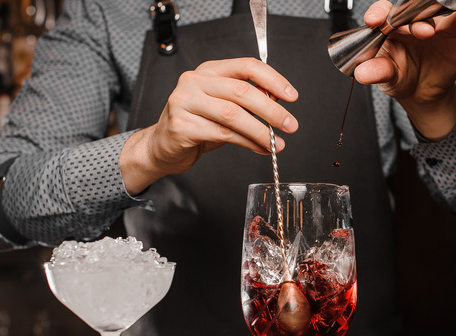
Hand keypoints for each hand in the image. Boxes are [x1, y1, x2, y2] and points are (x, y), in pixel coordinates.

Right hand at [120, 58, 298, 193]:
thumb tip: (279, 101)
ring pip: (233, 115)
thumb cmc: (197, 125)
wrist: (162, 146)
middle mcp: (194, 81)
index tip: (292, 96)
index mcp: (209, 71)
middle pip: (241, 91)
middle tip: (290, 124)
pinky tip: (260, 148)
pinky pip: (223, 134)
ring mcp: (185, 102)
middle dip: (271, 110)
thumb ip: (248, 101)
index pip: (246, 66)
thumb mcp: (225, 107)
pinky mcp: (182, 126)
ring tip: (277, 143)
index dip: (273, 79)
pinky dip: (247, 143)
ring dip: (261, 131)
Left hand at [353, 1, 455, 139]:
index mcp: (395, 26)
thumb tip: (361, 74)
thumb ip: (376, 72)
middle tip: (425, 32)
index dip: (381, 14)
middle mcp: (420, 22)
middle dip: (425, 20)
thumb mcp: (386, 77)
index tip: (377, 21)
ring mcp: (444, 30)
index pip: (386, 14)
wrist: (419, 94)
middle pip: (424, 13)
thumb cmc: (399, 76)